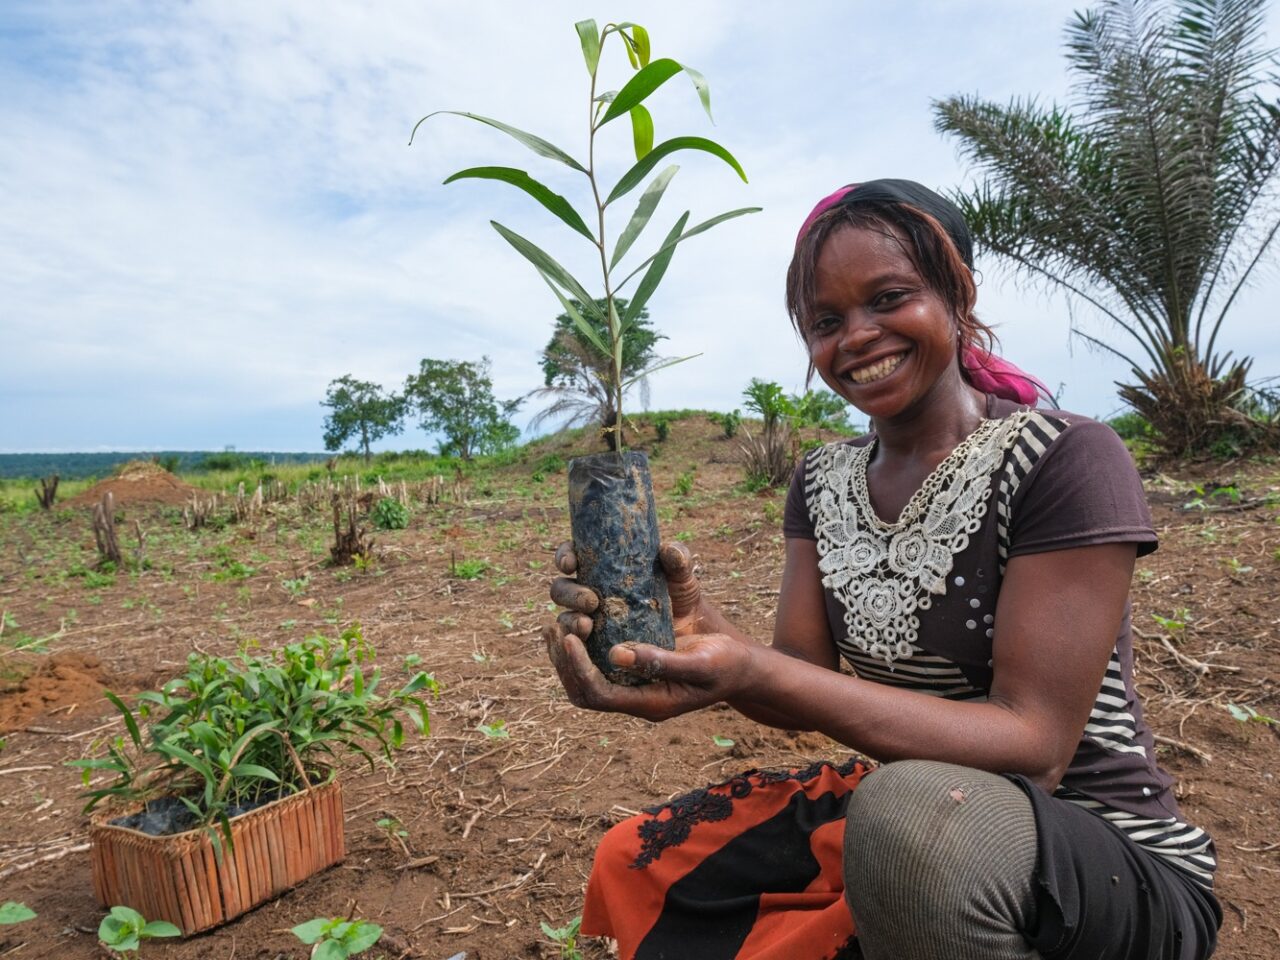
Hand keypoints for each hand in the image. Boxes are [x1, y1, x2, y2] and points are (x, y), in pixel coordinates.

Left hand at [541, 622, 756, 721]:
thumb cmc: (726, 664)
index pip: (598, 694)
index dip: (577, 667)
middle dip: (564, 663)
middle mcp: (637, 698)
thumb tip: (614, 654)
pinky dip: (580, 648)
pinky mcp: (636, 670)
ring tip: (555, 626)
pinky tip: (576, 622)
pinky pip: (598, 665)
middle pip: (584, 692)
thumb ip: (660, 661)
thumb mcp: (700, 661)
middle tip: (553, 629)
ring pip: (586, 680)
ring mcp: (635, 686)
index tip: (568, 636)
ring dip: (566, 656)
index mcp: (650, 703)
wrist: (742, 666)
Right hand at [548, 540, 713, 640]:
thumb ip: (679, 561)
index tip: (571, 564)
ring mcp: (592, 622)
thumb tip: (668, 550)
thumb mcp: (682, 578)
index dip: (565, 557)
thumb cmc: (682, 599)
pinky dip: (575, 648)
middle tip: (591, 601)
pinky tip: (585, 647)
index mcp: (601, 569)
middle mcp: (590, 593)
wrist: (692, 636)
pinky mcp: (598, 650)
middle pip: (561, 590)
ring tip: (587, 625)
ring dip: (570, 621)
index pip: (571, 557)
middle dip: (569, 594)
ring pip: (565, 619)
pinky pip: (577, 650)